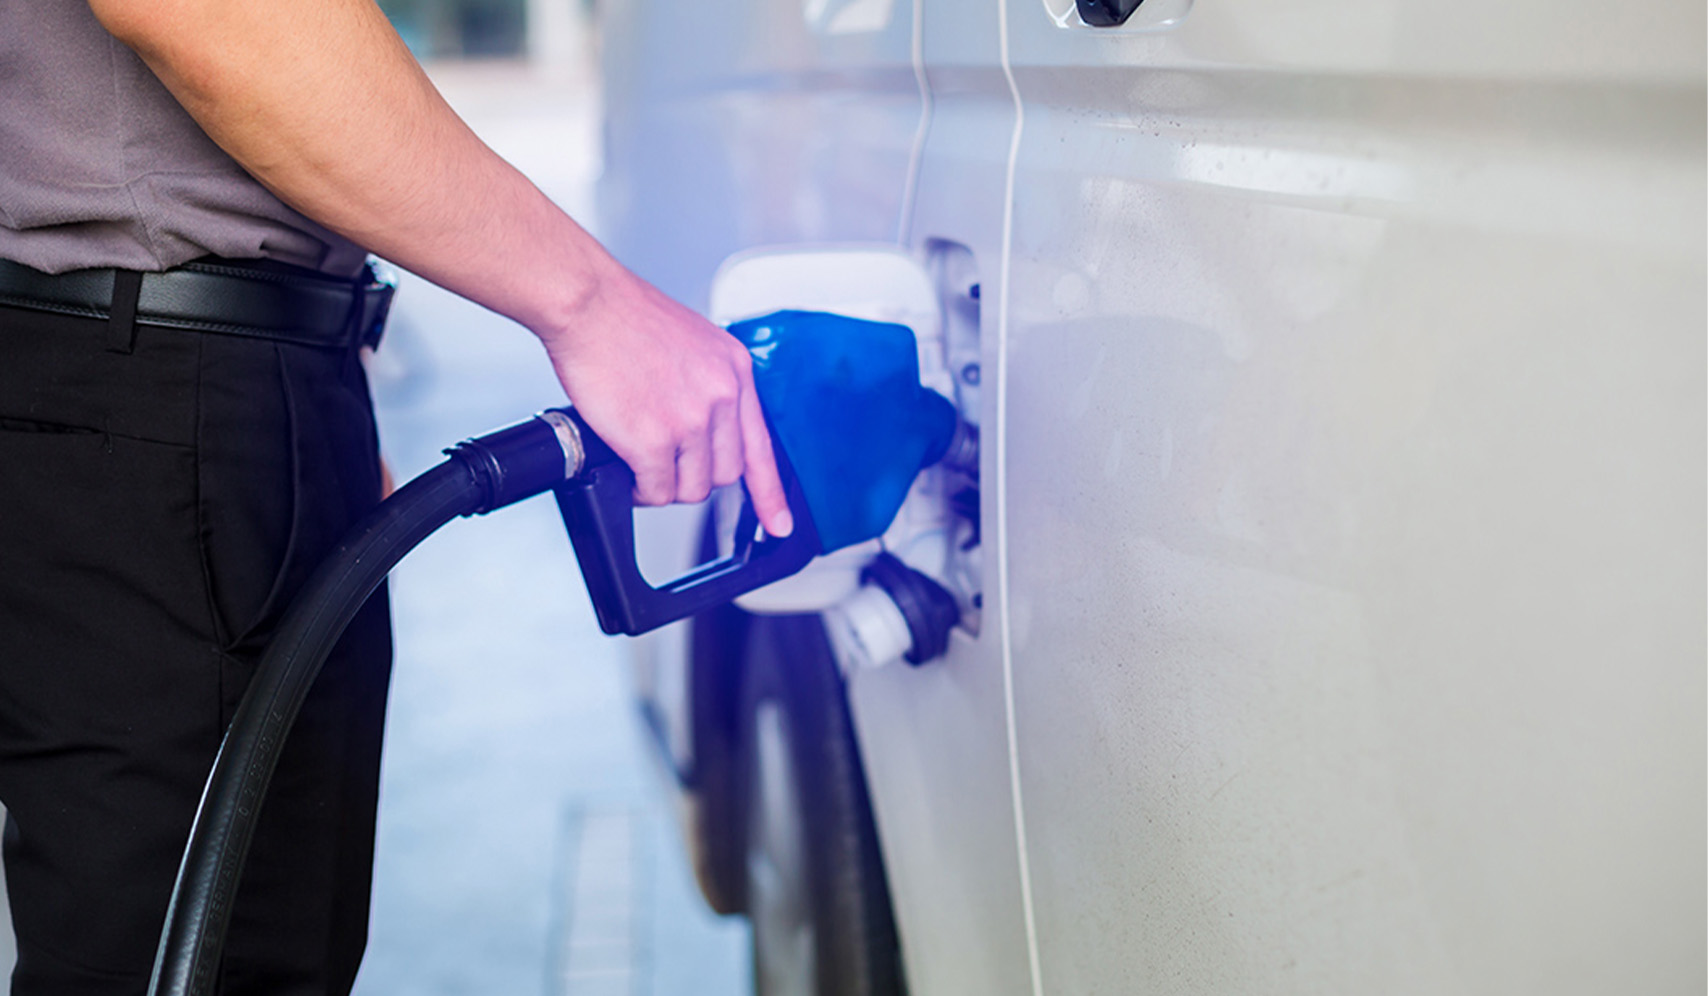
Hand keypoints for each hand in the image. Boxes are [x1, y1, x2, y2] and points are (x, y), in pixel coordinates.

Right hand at [538, 267, 792, 536]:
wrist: (587, 302)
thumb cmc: (625, 316)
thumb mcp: (693, 341)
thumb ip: (708, 383)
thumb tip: (703, 424)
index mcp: (735, 371)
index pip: (761, 446)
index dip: (770, 493)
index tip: (779, 523)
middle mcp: (721, 396)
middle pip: (724, 473)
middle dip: (694, 477)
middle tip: (665, 465)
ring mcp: (690, 420)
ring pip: (691, 488)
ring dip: (665, 486)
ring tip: (641, 466)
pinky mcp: (653, 440)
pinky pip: (657, 490)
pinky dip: (641, 491)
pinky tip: (629, 474)